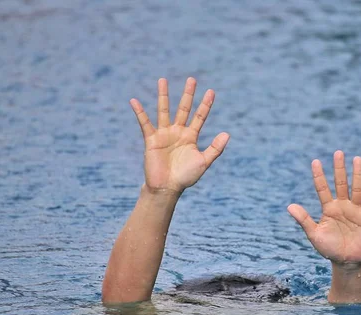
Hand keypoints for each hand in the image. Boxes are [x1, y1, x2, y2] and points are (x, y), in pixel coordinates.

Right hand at [130, 77, 229, 193]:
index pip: (200, 116)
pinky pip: (145, 123)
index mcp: (191, 137)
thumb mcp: (203, 162)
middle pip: (184, 109)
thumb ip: (215, 149)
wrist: (167, 188)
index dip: (205, 105)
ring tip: (162, 80)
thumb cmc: (186, 177)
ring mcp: (164, 134)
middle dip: (188, 94)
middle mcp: (178, 132)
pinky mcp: (152, 139)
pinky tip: (134, 101)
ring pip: (164, 110)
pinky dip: (139, 112)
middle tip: (192, 79)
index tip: (211, 91)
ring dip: (164, 96)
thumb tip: (227, 133)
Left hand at [288, 151, 360, 268]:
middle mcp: (343, 206)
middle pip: (341, 183)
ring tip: (357, 159)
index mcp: (329, 208)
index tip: (315, 161)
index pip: (323, 189)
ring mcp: (356, 210)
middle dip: (339, 169)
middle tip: (338, 153)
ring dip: (357, 174)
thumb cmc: (329, 248)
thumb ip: (304, 220)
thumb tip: (289, 206)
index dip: (319, 176)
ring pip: (357, 188)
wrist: (346, 262)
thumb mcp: (314, 234)